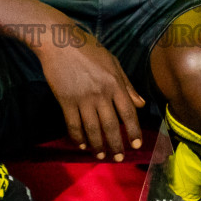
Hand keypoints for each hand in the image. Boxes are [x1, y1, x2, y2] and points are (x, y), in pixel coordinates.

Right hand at [37, 24, 145, 160]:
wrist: (59, 42)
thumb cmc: (88, 48)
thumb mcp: (113, 62)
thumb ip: (127, 84)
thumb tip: (140, 104)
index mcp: (115, 83)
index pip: (128, 113)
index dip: (133, 131)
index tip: (136, 145)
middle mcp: (101, 94)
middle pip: (111, 126)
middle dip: (116, 145)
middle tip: (118, 159)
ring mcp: (82, 98)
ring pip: (92, 129)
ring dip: (98, 145)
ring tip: (101, 155)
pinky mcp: (66, 101)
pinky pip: (73, 124)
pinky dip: (78, 137)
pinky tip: (81, 145)